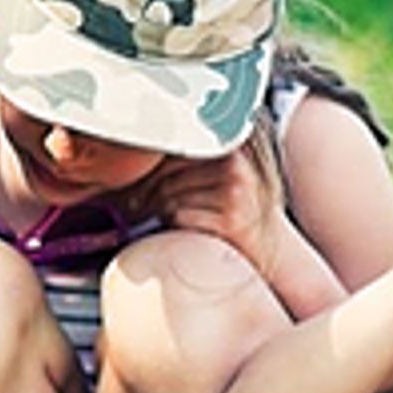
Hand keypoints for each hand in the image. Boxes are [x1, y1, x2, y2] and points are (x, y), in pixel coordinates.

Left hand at [143, 126, 288, 275]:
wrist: (262, 244)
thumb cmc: (226, 209)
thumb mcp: (211, 177)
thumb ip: (184, 163)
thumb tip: (129, 160)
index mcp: (228, 149)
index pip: (172, 153)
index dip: (147, 174)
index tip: (134, 190)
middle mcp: (234, 167)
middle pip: (168, 179)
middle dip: (147, 196)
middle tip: (137, 208)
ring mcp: (234, 193)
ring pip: (171, 199)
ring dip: (160, 213)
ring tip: (165, 218)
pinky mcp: (230, 221)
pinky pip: (181, 218)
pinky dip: (174, 227)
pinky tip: (183, 229)